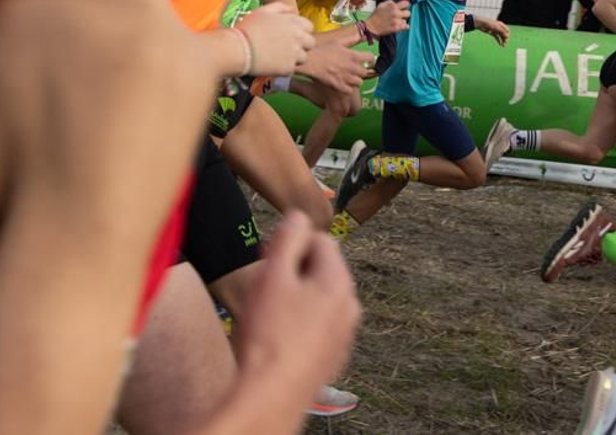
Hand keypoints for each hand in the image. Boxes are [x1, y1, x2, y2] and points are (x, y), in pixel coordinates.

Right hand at [235, 4, 314, 76]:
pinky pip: (291, 69)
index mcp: (294, 21)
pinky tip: (272, 65)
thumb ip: (281, 8)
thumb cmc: (248, 28)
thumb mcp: (263, 11)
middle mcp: (298, 36)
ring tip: (278, 57)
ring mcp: (294, 53)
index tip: (290, 36)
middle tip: (286, 48)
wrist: (237, 49)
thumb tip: (292, 11)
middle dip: (301, 45)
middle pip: (310, 43)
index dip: (300, 32)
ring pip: (303, 58)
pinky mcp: (288, 68)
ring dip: (293, 58)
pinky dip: (283, 68)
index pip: (309, 27)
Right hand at [235, 212, 359, 397]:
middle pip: (321, 270)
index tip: (268, 259)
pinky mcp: (332, 358)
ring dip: (295, 300)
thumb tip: (299, 217)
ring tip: (268, 317)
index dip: (291, 244)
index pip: (321, 240)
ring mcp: (343, 336)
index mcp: (339, 283)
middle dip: (293, 272)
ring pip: (318, 300)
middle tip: (265, 288)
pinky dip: (298, 326)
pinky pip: (316, 328)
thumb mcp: (273, 275)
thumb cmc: (268, 337)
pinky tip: (277, 339)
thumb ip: (288, 238)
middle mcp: (350, 307)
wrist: (269, 397)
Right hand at [297, 42, 368, 94]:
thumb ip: (352, 39)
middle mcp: (352, 67)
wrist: (310, 61)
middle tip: (354, 68)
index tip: (365, 59)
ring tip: (349, 77)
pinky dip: (348, 88)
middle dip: (361, 70)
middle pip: (365, 72)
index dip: (369, 58)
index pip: (370, 58)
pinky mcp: (339, 86)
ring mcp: (346, 78)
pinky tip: (343, 83)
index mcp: (353, 55)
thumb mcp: (338, 41)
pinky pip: (350, 90)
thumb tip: (363, 35)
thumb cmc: (322, 50)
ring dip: (355, 80)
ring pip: (359, 82)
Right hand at [365, 0, 409, 36]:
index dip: (406, 6)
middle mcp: (395, 12)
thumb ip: (390, 3)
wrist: (371, 26)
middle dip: (404, 15)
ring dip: (402, 22)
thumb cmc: (375, 16)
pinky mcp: (396, 27)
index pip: (406, 3)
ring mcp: (396, 20)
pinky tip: (398, 26)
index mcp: (392, 5)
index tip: (404, 8)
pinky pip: (406, 26)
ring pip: (406, 20)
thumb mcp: (381, 5)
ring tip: (396, 22)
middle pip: (408, 13)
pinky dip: (403, 27)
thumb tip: (397, 3)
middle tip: (400, 17)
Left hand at [476, 18, 509, 46]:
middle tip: (505, 43)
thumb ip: (502, 32)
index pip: (506, 30)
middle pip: (503, 34)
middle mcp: (499, 28)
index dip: (507, 35)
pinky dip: (498, 41)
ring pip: (500, 36)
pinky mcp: (492, 33)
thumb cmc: (490, 24)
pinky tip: (500, 44)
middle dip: (505, 39)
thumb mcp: (497, 28)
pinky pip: (496, 37)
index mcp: (501, 25)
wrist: (481, 24)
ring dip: (502, 40)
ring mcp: (495, 31)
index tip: (506, 38)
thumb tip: (507, 36)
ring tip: (503, 46)